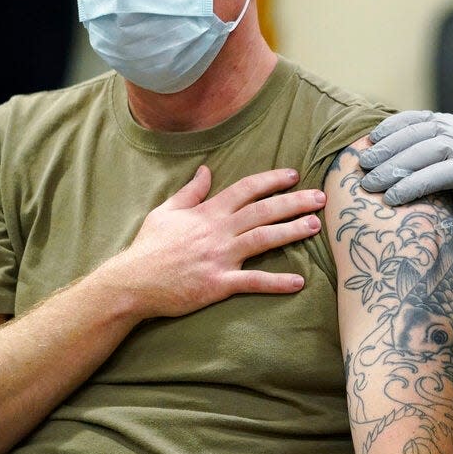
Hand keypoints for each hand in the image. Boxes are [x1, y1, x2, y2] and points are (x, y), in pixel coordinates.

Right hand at [101, 166, 325, 319]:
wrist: (131, 283)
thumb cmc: (148, 248)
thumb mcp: (165, 212)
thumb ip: (190, 191)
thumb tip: (206, 169)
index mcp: (207, 213)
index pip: (245, 189)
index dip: (271, 180)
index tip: (293, 175)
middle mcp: (218, 231)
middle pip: (263, 210)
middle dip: (294, 202)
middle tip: (321, 198)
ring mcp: (220, 257)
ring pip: (263, 239)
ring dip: (292, 231)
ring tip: (315, 226)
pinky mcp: (219, 283)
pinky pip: (252, 281)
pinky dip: (276, 282)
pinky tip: (298, 282)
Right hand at [358, 111, 452, 205]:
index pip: (437, 175)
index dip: (411, 187)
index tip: (387, 200)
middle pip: (422, 152)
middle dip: (391, 168)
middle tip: (366, 184)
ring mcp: (452, 126)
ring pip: (415, 132)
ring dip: (386, 146)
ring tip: (361, 162)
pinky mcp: (443, 118)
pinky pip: (415, 117)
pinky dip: (392, 125)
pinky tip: (372, 137)